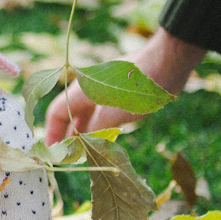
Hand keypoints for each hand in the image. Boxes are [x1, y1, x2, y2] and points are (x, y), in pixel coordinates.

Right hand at [44, 28, 206, 143]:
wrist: (167, 63)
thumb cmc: (137, 89)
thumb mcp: (113, 115)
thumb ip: (95, 130)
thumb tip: (83, 143)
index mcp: (81, 89)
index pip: (57, 113)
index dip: (52, 133)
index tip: (53, 152)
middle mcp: (87, 86)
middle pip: (70, 113)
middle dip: (67, 135)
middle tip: (69, 157)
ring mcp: (103, 87)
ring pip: (86, 113)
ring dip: (83, 131)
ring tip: (85, 151)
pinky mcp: (117, 90)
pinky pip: (100, 110)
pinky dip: (97, 124)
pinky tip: (104, 136)